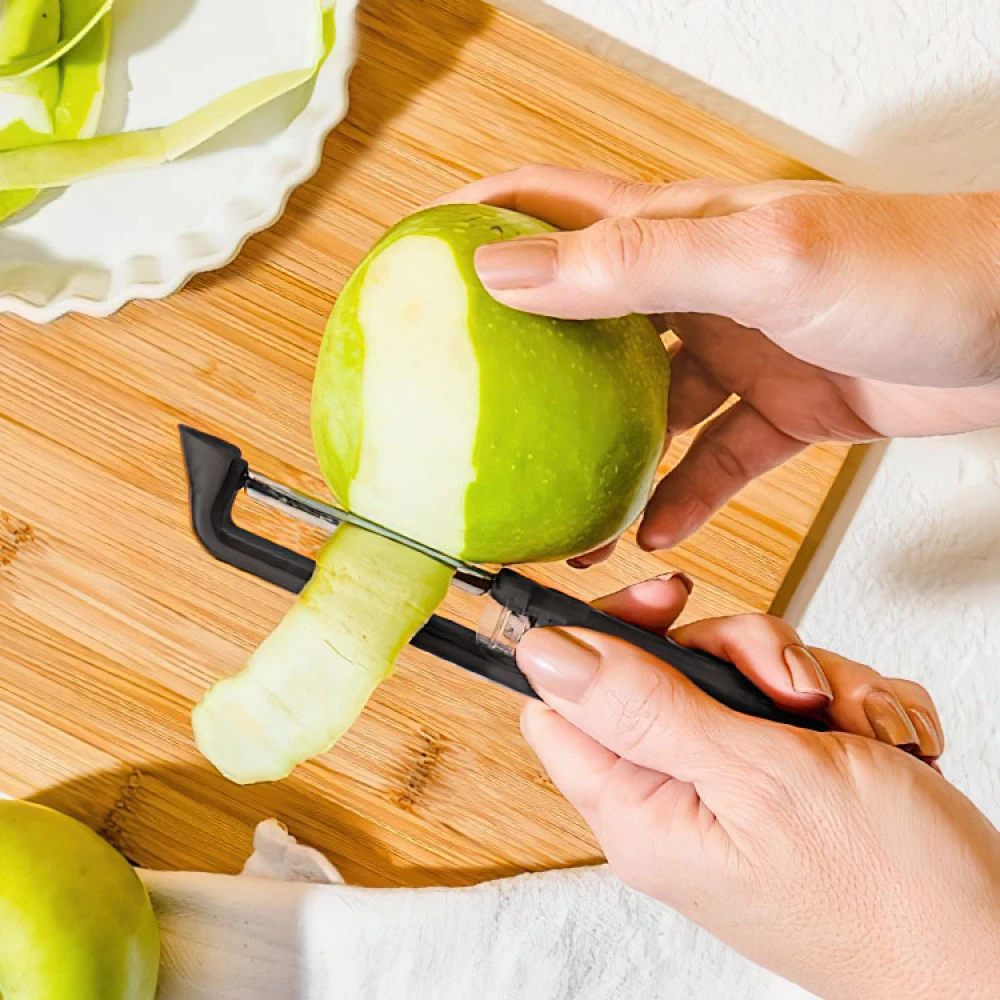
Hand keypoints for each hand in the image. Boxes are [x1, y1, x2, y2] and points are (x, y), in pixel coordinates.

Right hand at [439, 167, 999, 555]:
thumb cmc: (914, 268)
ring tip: (558, 507)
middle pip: (583, 319)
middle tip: (474, 410)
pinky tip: (654, 530)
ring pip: (642, 409)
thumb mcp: (759, 259)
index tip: (416, 256)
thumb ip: (633, 265)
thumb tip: (507, 273)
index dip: (478, 219)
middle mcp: (697, 287)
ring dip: (599, 456)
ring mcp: (737, 350)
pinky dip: (680, 497)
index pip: (552, 204)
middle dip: (523, 360)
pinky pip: (711, 461)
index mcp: (679, 231)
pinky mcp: (781, 408)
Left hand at [516, 576, 999, 998]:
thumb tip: (543, 653)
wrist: (993, 953)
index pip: (566, 700)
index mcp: (639, 810)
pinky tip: (884, 746)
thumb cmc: (886, 890)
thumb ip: (644, 708)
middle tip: (793, 687)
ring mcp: (737, 791)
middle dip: (742, 654)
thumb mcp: (755, 776)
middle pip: (666, 670)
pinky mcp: (791, 783)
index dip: (602, 637)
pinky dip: (850, 709)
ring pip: (742, 678)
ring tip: (861, 733)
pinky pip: (798, 705)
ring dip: (816, 682)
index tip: (666, 605)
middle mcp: (677, 799)